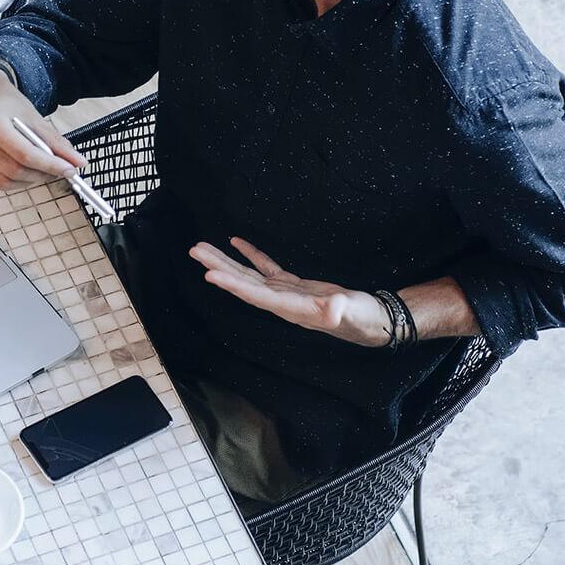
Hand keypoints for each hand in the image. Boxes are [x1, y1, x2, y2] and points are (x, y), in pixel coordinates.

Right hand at [0, 66, 82, 186]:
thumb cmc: (4, 102)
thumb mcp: (33, 116)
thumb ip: (55, 141)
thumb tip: (77, 161)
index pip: (24, 154)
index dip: (50, 165)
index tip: (69, 170)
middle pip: (15, 171)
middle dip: (42, 174)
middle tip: (59, 170)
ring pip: (5, 181)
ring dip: (30, 180)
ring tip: (43, 169)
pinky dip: (14, 180)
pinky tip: (23, 168)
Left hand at [189, 237, 388, 345]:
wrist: (368, 320)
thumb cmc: (360, 317)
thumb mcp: (350, 312)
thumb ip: (338, 310)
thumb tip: (333, 310)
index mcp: (289, 307)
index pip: (255, 294)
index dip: (232, 284)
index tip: (210, 273)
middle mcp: (279, 301)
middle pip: (242, 283)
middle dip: (218, 267)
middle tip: (195, 251)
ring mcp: (284, 293)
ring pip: (248, 275)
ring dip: (226, 261)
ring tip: (203, 247)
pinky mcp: (292, 285)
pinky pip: (266, 267)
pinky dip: (251, 256)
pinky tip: (237, 243)